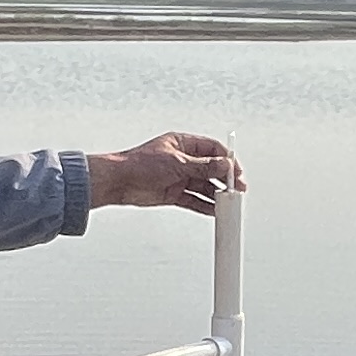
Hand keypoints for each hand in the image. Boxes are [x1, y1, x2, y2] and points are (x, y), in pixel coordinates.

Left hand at [86, 131, 244, 214]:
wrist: (119, 182)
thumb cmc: (140, 164)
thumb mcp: (177, 163)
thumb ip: (203, 167)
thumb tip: (225, 165)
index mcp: (183, 144)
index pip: (213, 149)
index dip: (227, 160)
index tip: (236, 172)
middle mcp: (183, 160)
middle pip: (211, 169)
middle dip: (224, 180)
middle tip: (237, 190)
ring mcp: (179, 177)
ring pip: (203, 186)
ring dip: (216, 195)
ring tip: (227, 203)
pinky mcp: (173, 193)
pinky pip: (194, 199)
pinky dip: (204, 205)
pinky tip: (214, 211)